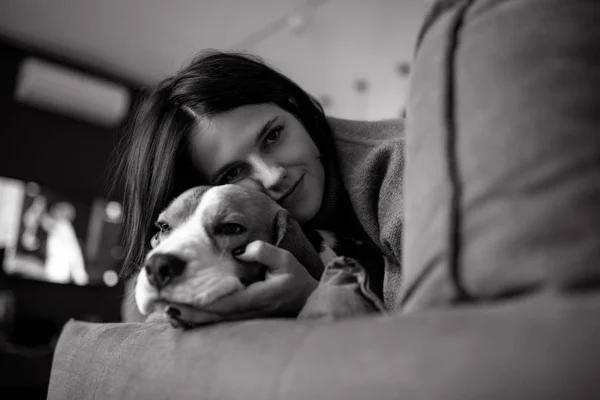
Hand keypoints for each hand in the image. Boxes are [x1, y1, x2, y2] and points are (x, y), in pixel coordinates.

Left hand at [165, 240, 318, 326]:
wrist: (307, 300)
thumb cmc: (295, 279)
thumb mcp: (286, 260)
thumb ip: (265, 252)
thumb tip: (241, 251)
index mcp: (258, 298)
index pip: (224, 302)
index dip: (200, 301)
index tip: (179, 296)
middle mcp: (249, 313)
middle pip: (212, 317)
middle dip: (187, 310)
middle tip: (162, 302)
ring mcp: (246, 321)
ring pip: (213, 324)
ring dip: (189, 317)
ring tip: (166, 309)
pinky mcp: (243, 322)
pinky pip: (217, 324)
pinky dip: (198, 321)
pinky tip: (182, 316)